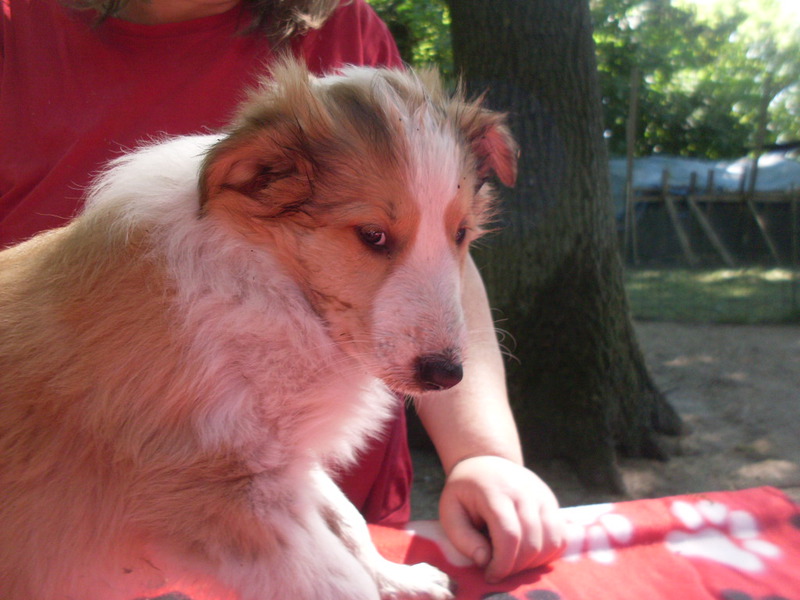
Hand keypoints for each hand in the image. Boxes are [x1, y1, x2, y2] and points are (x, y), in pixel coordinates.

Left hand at [438, 456, 565, 582]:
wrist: (485, 462)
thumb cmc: (465, 492)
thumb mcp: (450, 511)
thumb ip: (463, 538)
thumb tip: (485, 560)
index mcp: (495, 491)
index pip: (509, 535)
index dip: (502, 563)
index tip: (490, 575)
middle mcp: (524, 490)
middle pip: (532, 542)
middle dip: (516, 567)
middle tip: (498, 570)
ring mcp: (542, 495)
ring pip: (552, 541)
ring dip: (533, 562)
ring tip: (512, 561)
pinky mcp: (552, 502)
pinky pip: (561, 537)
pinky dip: (547, 553)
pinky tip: (527, 554)